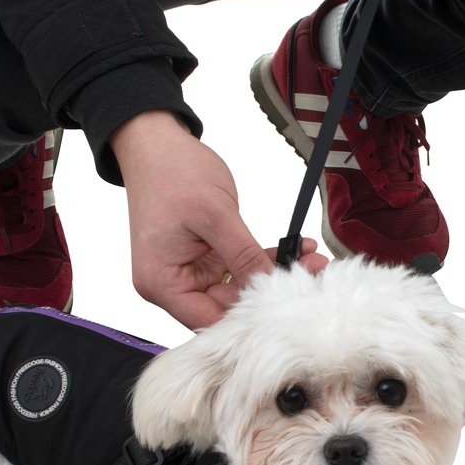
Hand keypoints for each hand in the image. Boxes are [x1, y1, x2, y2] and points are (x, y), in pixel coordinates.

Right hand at [111, 111, 328, 329]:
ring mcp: (187, 270)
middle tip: (306, 281)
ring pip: (235, 288)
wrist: (156, 143)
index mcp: (161, 282)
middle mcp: (170, 283)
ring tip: (308, 263)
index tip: (284, 307)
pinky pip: (236, 268)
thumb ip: (243, 255)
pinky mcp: (202, 257)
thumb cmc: (170, 171)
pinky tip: (292, 250)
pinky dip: (261, 260)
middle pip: (223, 308)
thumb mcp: (214, 214)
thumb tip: (269, 287)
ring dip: (269, 276)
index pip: (207, 321)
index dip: (246, 318)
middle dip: (265, 296)